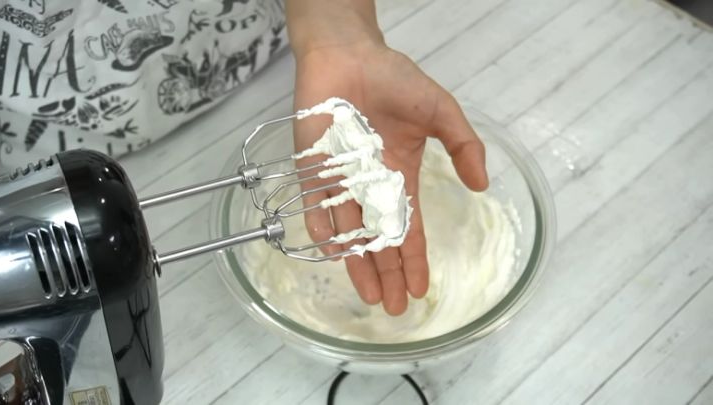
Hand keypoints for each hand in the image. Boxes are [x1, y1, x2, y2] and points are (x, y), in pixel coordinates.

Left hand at [287, 1, 488, 314]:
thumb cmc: (393, 79)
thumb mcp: (440, 111)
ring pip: (350, 231)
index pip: (409, 227)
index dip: (414, 258)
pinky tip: (334, 252)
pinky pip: (317, 204)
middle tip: (394, 308)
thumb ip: (463, 145)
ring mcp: (340, 179)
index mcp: (399, 176)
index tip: (419, 288)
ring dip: (360, 263)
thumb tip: (483, 184)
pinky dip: (324, 227)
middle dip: (388, 273)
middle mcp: (369, 185)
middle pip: (380, 239)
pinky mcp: (313, 167)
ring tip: (370, 295)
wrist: (347, 54)